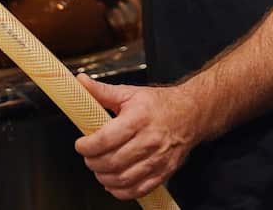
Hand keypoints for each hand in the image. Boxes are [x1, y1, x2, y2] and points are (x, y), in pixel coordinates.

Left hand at [73, 73, 201, 200]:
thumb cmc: (159, 104)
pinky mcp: (164, 172)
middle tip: (89, 156)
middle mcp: (150, 140)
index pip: (105, 139)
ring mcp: (158, 158)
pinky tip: (114, 182)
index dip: (87, 146)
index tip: (81, 145)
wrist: (191, 113)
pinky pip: (137, 190)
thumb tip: (81, 82)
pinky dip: (120, 191)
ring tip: (100, 168)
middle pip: (111, 162)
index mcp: (139, 118)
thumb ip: (102, 91)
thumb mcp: (130, 93)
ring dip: (104, 177)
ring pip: (122, 179)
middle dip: (92, 162)